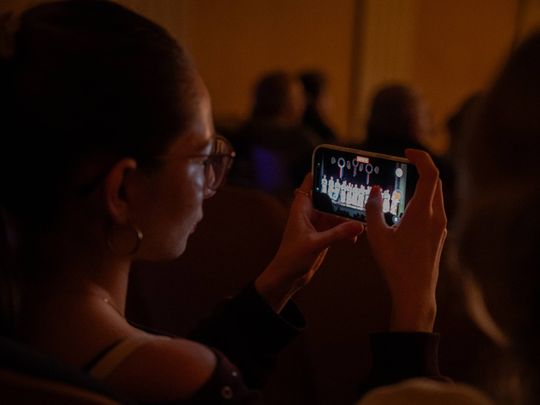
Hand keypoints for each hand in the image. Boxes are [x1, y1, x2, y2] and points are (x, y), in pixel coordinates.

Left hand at [256, 174, 364, 311]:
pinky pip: (339, 227)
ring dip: (348, 216)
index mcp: (301, 207)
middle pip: (328, 196)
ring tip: (363, 216)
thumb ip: (338, 234)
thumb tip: (360, 225)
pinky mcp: (323, 236)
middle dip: (343, 195)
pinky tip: (357, 236)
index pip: (310, 182)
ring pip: (336, 213)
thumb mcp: (316, 243)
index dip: (322, 172)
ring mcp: (317, 224)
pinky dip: (348, 229)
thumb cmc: (292, 258)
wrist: (287, 277)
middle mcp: (309, 213)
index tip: (339, 166)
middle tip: (361, 191)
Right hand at [365, 149, 446, 331]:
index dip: (421, 157)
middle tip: (404, 163)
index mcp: (423, 212)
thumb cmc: (395, 264)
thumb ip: (373, 208)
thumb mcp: (377, 234)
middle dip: (421, 168)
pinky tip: (407, 209)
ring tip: (404, 183)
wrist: (415, 291)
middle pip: (435, 182)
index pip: (430, 173)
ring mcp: (440, 227)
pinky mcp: (438, 236)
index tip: (407, 151)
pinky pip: (434, 209)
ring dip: (422, 184)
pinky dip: (423, 199)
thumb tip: (375, 191)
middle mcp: (436, 216)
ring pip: (435, 196)